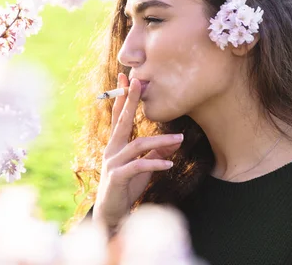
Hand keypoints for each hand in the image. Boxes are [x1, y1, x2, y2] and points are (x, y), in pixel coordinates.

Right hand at [92, 73, 182, 229]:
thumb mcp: (144, 167)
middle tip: (137, 82)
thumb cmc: (126, 187)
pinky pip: (139, 166)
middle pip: (122, 121)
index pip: (119, 116)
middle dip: (130, 101)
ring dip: (161, 140)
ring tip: (181, 139)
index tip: (126, 79)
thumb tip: (176, 140)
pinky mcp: (118, 177)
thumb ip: (156, 152)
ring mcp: (113, 162)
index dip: (123, 98)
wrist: (111, 212)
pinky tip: (169, 163)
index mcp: (116, 144)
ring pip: (138, 145)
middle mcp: (112, 149)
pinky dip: (156, 162)